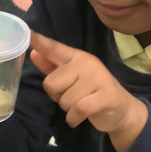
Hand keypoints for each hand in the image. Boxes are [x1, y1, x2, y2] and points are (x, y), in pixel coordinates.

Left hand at [30, 31, 147, 151]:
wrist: (122, 110)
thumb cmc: (92, 93)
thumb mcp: (72, 80)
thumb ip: (52, 67)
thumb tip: (33, 53)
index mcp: (77, 57)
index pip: (55, 49)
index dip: (40, 42)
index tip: (28, 33)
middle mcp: (87, 64)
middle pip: (51, 83)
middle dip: (58, 96)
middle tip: (74, 98)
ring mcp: (98, 78)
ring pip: (64, 100)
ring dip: (69, 110)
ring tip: (82, 107)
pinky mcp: (106, 96)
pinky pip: (77, 110)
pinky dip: (74, 118)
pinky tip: (80, 118)